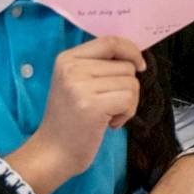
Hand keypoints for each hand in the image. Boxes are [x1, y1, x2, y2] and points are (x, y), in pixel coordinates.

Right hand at [5, 37, 144, 193]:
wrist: (53, 152)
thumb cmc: (72, 120)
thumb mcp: (78, 84)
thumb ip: (100, 67)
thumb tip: (136, 56)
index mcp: (67, 58)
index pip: (110, 41)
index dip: (131, 51)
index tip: (140, 66)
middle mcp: (72, 68)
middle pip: (126, 65)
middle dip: (128, 87)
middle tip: (109, 106)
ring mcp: (80, 85)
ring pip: (131, 83)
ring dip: (128, 103)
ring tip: (107, 115)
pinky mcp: (92, 105)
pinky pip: (129, 100)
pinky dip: (127, 114)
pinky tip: (109, 124)